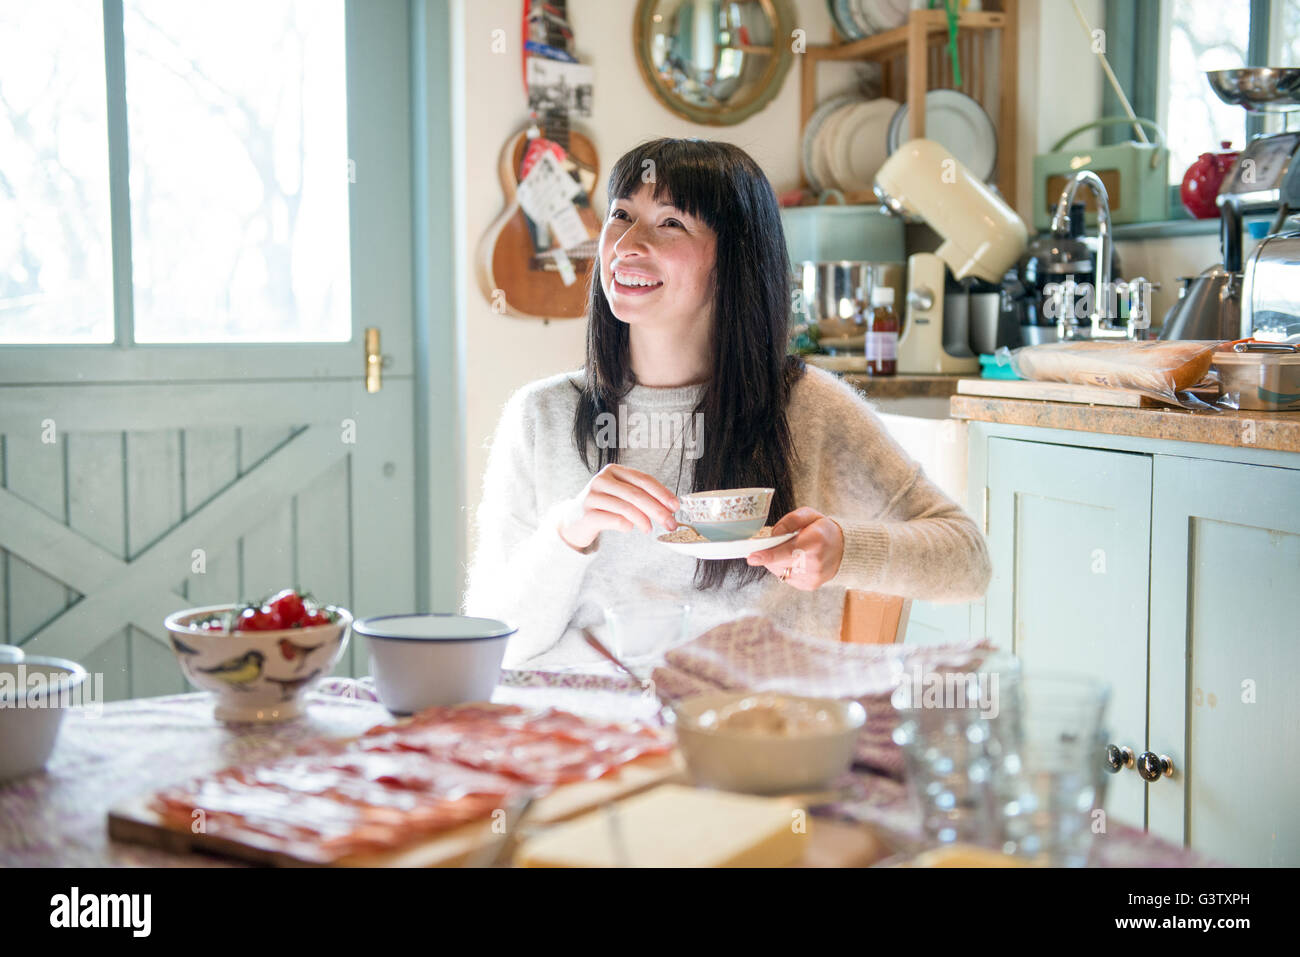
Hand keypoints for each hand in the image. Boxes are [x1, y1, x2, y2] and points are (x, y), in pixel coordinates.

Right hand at [558, 464, 679, 550]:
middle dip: (657, 510)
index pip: (643, 479)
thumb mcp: (621, 495)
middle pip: (636, 494)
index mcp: (614, 471)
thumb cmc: (604, 507)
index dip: (662, 492)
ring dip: (643, 520)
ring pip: (626, 507)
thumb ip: (641, 497)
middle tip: (670, 523)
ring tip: (650, 529)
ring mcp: (592, 496)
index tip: (675, 506)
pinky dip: (626, 525)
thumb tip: (670, 508)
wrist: (574, 520)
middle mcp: (602, 480)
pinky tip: (629, 528)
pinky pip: (613, 520)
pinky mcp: (587, 514)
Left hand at [745, 507, 843, 589]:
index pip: (788, 550)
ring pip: (780, 571)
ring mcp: (813, 577)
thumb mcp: (810, 515)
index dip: (768, 555)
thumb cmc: (824, 530)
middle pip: (779, 561)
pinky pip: (786, 578)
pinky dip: (784, 568)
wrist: (844, 549)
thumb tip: (773, 534)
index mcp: (816, 542)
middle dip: (770, 554)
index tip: (752, 558)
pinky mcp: (810, 585)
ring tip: (789, 551)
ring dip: (776, 561)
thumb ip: (790, 520)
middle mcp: (815, 562)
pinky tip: (795, 560)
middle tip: (774, 544)